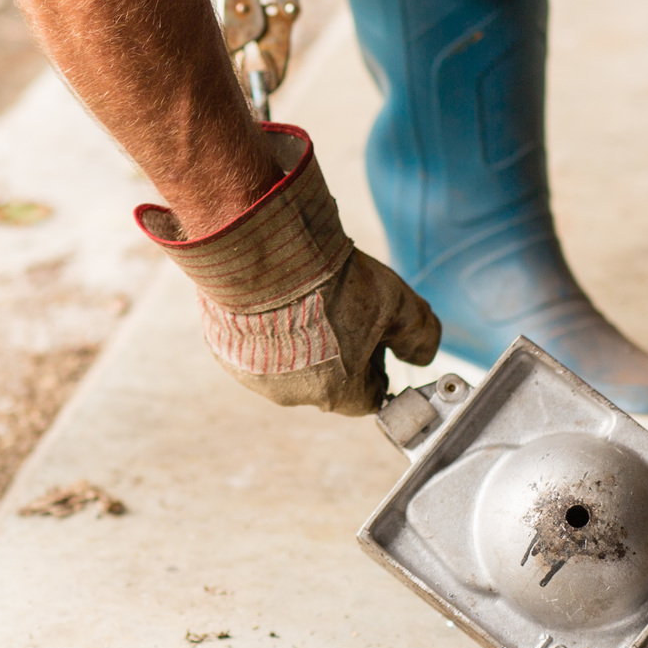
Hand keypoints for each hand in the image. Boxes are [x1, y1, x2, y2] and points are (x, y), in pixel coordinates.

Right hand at [138, 124, 440, 416]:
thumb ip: (420, 335)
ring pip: (288, 369)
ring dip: (298, 344)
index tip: (374, 336)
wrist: (264, 251)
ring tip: (303, 300)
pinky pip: (252, 351)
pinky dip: (264, 333)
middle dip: (338, 353)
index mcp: (338, 392)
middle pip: (328, 383)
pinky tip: (272, 300)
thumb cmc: (331, 280)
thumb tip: (422, 356)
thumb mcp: (396, 301)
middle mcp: (293, 395)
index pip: (371, 396)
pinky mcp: (224, 354)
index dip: (378, 365)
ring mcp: (253, 377)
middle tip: (338, 310)